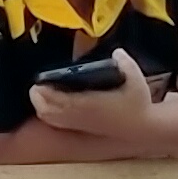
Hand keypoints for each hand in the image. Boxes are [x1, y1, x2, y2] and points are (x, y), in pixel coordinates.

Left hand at [30, 57, 159, 133]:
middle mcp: (80, 115)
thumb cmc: (137, 102)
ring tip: (39, 91)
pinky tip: (48, 103)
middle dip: (37, 97)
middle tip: (37, 84)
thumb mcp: (136, 78)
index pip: (59, 100)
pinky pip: (55, 122)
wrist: (141, 126)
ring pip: (49, 118)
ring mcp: (78, 123)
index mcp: (89, 104)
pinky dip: (47, 113)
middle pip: (47, 110)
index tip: (40, 80)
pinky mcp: (79, 127)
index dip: (46, 92)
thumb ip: (125, 62)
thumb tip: (116, 51)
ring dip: (40, 105)